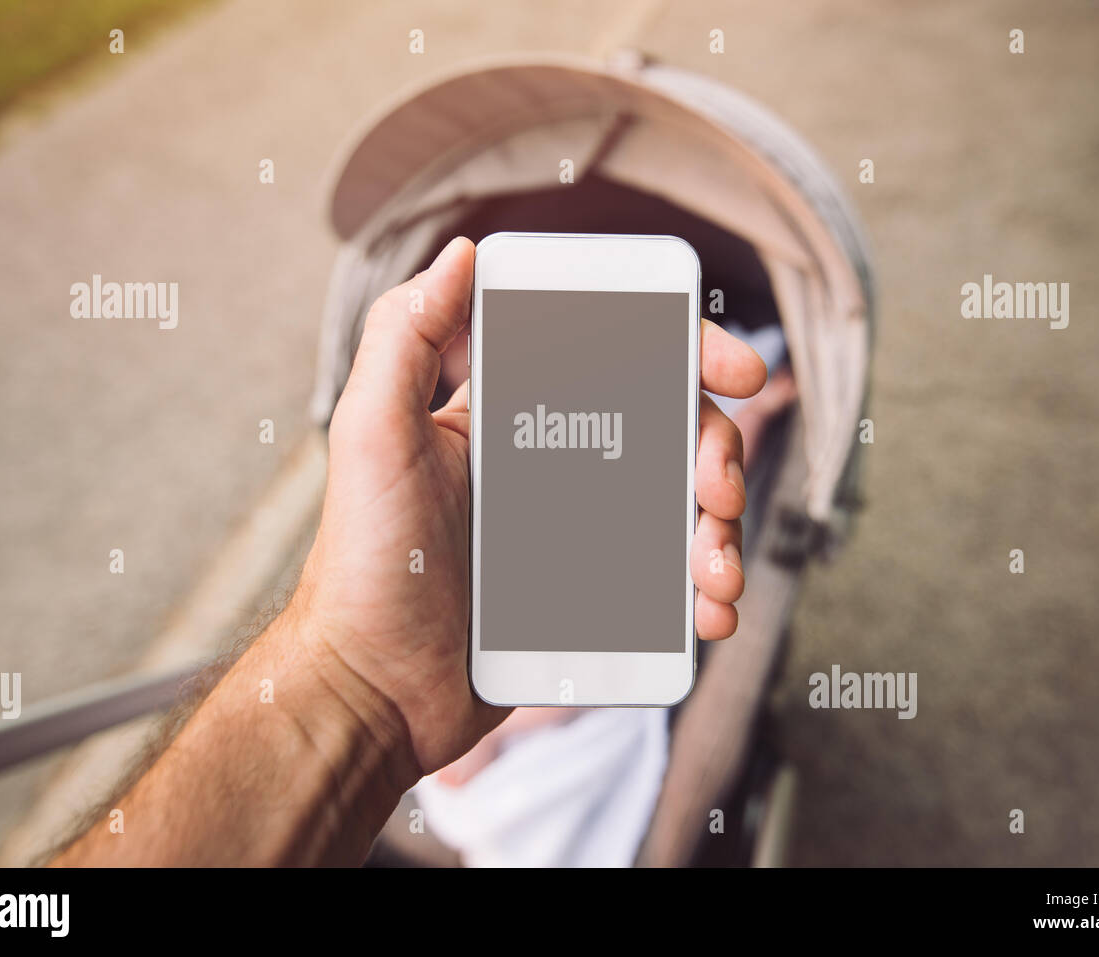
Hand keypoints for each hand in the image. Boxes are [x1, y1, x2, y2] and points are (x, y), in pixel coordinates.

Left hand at [293, 237, 766, 778]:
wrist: (372, 694)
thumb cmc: (363, 567)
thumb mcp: (369, 437)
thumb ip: (403, 338)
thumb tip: (461, 250)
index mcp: (513, 415)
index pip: (616, 357)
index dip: (686, 352)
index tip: (735, 371)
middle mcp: (553, 464)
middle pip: (669, 432)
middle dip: (718, 451)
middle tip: (718, 491)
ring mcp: (579, 534)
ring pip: (680, 509)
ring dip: (721, 530)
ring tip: (715, 574)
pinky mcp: (592, 599)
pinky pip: (667, 582)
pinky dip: (703, 591)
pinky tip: (710, 612)